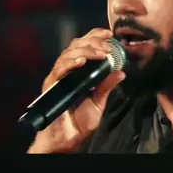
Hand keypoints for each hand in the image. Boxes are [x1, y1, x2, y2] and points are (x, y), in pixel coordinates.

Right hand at [27, 28, 124, 152]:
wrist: (67, 138)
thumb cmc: (80, 122)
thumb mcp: (99, 101)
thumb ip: (107, 85)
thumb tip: (121, 72)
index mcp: (80, 71)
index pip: (85, 46)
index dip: (95, 36)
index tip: (110, 34)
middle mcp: (68, 70)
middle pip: (76, 45)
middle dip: (93, 42)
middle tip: (107, 46)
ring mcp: (59, 76)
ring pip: (68, 54)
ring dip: (85, 51)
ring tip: (99, 54)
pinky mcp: (51, 84)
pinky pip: (59, 69)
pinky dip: (70, 63)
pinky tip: (81, 62)